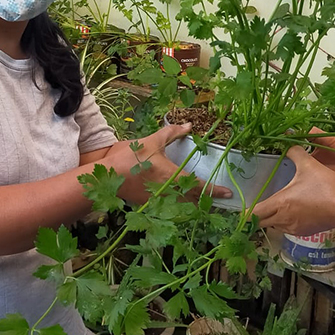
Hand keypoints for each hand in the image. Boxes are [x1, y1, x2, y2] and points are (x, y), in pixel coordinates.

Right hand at [105, 124, 230, 203]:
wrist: (106, 178)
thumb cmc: (130, 159)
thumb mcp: (152, 142)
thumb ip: (172, 133)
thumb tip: (189, 125)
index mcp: (174, 177)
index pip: (201, 186)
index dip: (216, 191)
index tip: (228, 194)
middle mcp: (170, 193)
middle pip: (195, 201)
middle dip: (207, 200)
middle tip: (217, 198)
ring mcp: (160, 202)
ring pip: (183, 207)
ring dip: (194, 204)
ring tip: (201, 201)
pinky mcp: (149, 205)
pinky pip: (170, 208)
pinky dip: (178, 206)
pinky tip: (179, 202)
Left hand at [252, 146, 334, 235]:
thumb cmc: (326, 187)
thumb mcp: (309, 165)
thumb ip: (295, 152)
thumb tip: (288, 141)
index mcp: (280, 204)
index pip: (253, 214)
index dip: (245, 212)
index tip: (241, 207)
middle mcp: (283, 220)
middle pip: (261, 222)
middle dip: (257, 215)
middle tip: (255, 205)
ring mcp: (293, 228)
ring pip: (274, 226)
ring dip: (271, 218)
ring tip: (274, 206)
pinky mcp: (303, 232)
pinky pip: (286, 229)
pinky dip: (284, 222)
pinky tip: (291, 211)